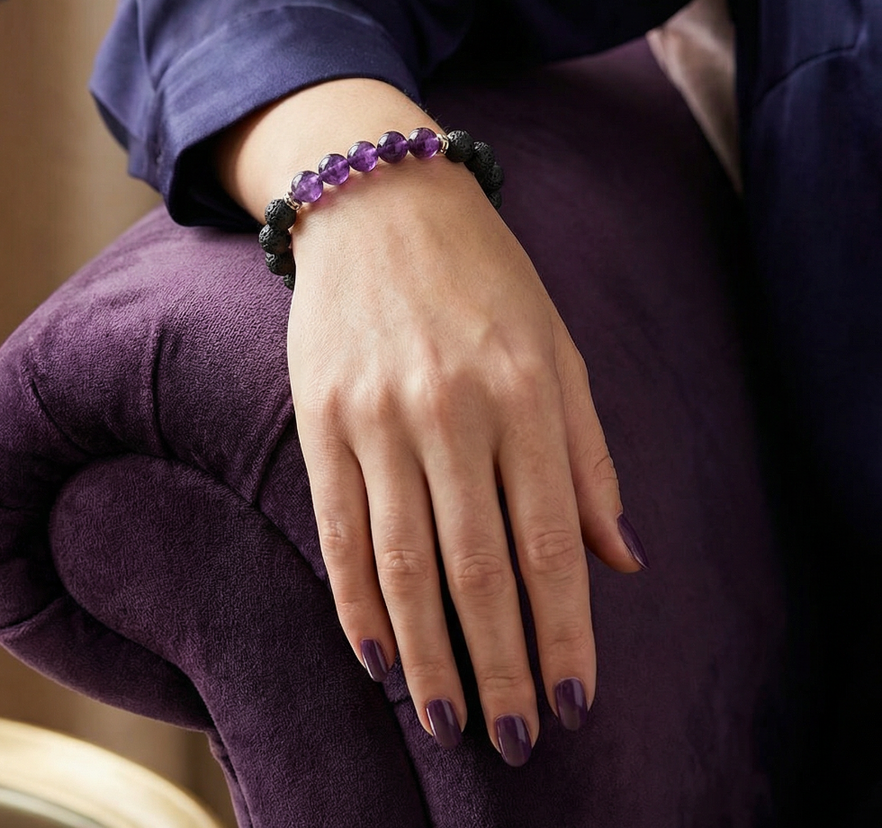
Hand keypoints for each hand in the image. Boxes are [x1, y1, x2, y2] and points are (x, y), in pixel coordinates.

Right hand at [287, 152, 645, 762]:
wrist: (379, 202)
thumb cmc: (485, 278)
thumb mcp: (559, 349)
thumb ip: (589, 458)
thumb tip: (621, 563)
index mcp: (525, 392)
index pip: (550, 541)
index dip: (563, 631)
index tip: (574, 700)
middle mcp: (450, 408)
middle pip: (476, 567)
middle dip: (499, 665)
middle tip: (512, 738)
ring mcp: (376, 413)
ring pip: (402, 562)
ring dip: (428, 653)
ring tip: (447, 719)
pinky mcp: (319, 415)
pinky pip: (338, 528)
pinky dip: (356, 602)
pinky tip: (377, 654)